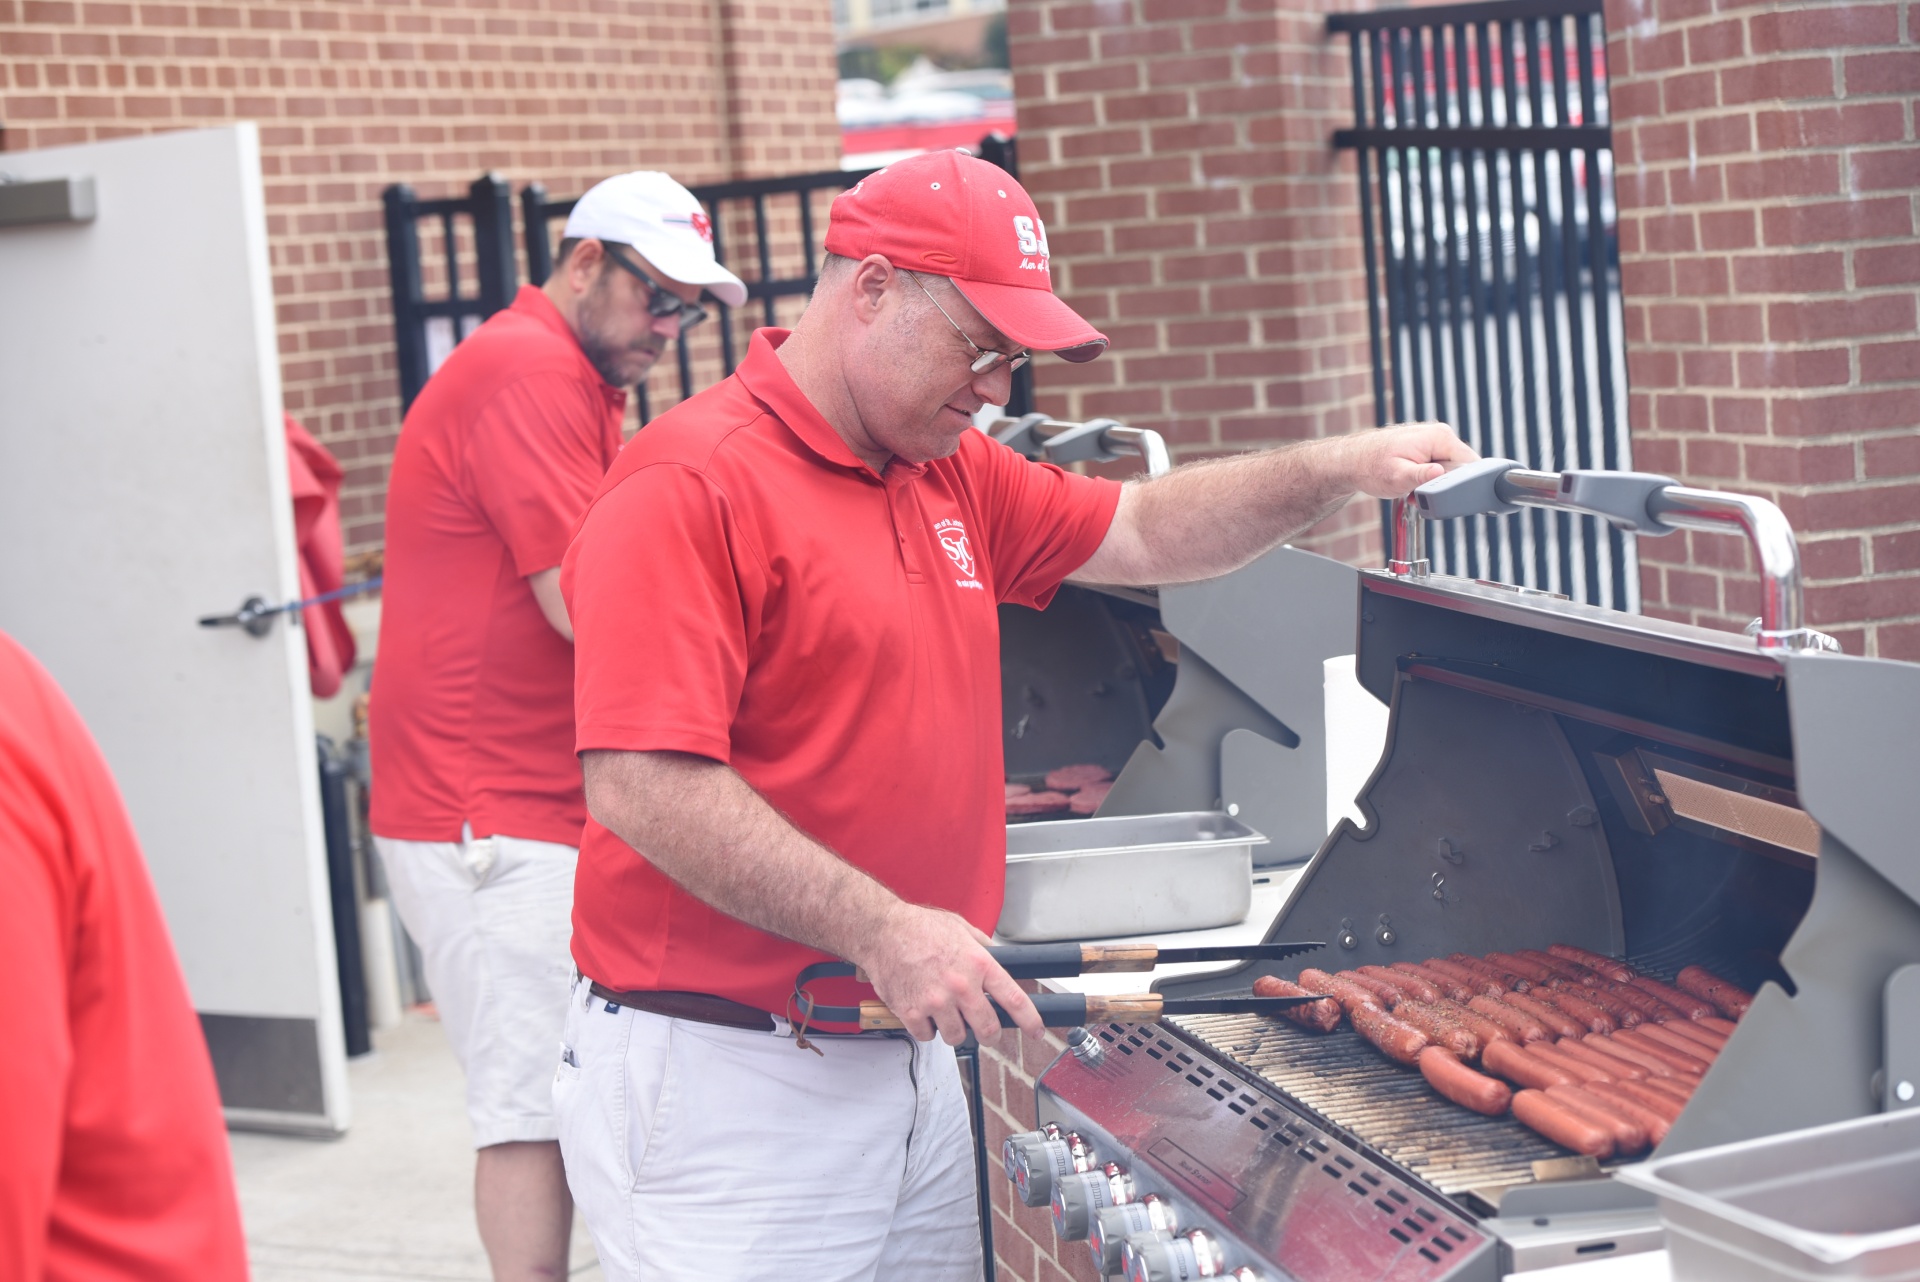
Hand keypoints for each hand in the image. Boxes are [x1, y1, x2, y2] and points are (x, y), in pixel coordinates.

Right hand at [854, 903, 1044, 1045]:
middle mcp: (960, 985)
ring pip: (957, 1036)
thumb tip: (1000, 959)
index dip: (1030, 1020)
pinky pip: (927, 1036)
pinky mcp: (911, 1012)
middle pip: (987, 1029)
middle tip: (984, 1029)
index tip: (1036, 1030)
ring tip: (945, 1013)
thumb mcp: (960, 927)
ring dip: (954, 1029)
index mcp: (978, 964)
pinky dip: (927, 1029)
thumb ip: (982, 946)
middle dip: (989, 1033)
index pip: (1014, 999)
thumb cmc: (918, 927)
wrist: (881, 931)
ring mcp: (936, 1002)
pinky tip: (923, 1012)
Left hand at [1342, 422, 1476, 498]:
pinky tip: (1413, 487)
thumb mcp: (1398, 477)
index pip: (1471, 462)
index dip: (1466, 484)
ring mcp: (1434, 440)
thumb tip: (1441, 473)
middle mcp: (1440, 434)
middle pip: (1462, 468)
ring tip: (1413, 492)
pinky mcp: (1428, 448)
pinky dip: (1428, 480)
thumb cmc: (1370, 467)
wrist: (1351, 461)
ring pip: (1449, 470)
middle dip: (1447, 486)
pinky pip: (1439, 467)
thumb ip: (1423, 477)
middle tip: (1423, 496)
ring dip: (1435, 485)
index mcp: (1439, 437)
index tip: (1453, 498)